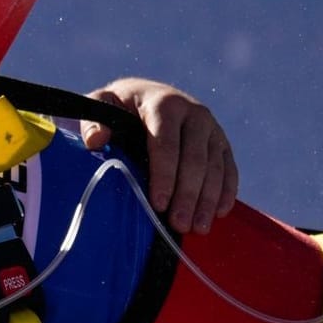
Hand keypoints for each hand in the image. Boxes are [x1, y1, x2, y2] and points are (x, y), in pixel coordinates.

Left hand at [80, 77, 237, 234]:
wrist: (148, 95)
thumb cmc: (121, 106)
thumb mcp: (102, 105)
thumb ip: (93, 120)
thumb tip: (96, 140)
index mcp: (164, 104)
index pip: (166, 144)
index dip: (164, 175)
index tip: (159, 203)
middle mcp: (194, 114)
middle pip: (194, 159)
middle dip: (188, 194)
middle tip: (179, 224)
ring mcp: (211, 128)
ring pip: (215, 166)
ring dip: (208, 199)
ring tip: (198, 228)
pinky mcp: (221, 141)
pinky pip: (229, 167)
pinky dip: (227, 191)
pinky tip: (220, 213)